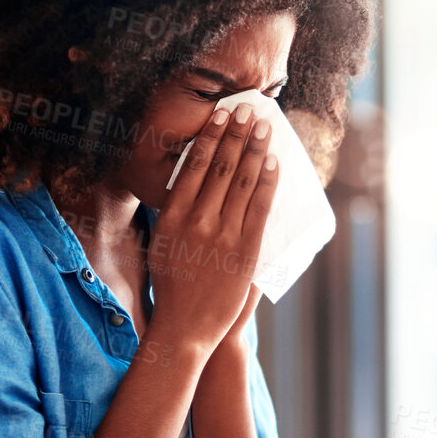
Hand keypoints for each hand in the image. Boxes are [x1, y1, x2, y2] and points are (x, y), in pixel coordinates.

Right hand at [148, 103, 278, 352]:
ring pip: (241, 183)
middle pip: (220, 168)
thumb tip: (189, 181)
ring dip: (255, 151)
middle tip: (249, 110)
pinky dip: (268, 182)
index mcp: (171, 217)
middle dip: (237, 135)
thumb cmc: (172, 285)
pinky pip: (259, 208)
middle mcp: (197, 222)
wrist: (186, 326)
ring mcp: (222, 235)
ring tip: (264, 128)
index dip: (210, 138)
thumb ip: (176, 213)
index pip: (193, 167)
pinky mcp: (245, 251)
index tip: (221, 117)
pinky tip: (274, 163)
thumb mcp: (162, 243)